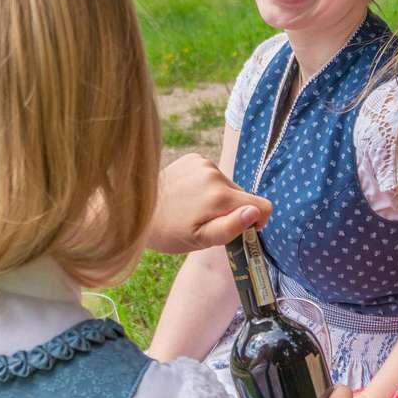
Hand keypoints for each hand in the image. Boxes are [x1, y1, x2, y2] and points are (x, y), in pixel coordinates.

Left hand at [147, 153, 271, 253]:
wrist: (135, 208)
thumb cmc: (169, 232)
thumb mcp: (201, 240)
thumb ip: (231, 227)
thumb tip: (255, 212)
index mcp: (220, 196)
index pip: (262, 205)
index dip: (257, 221)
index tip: (240, 228)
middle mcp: (214, 173)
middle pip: (243, 195)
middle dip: (232, 210)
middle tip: (205, 221)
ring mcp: (203, 162)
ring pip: (227, 185)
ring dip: (218, 198)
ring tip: (193, 208)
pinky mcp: (194, 157)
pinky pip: (213, 174)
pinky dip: (206, 186)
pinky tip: (187, 195)